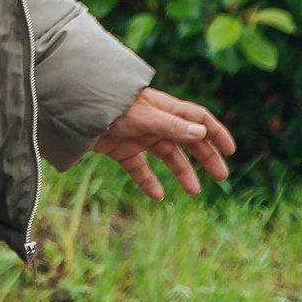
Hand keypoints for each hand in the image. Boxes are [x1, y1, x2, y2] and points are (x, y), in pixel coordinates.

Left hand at [89, 86, 235, 198]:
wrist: (70, 109)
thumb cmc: (108, 105)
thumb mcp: (142, 116)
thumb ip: (170, 125)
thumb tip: (201, 134)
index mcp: (162, 108)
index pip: (196, 119)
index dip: (214, 132)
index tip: (230, 150)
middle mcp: (153, 122)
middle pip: (186, 140)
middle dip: (205, 156)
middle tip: (221, 176)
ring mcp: (137, 136)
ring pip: (166, 156)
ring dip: (182, 172)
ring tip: (194, 191)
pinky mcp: (120, 149)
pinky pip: (138, 168)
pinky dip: (148, 181)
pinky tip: (157, 195)